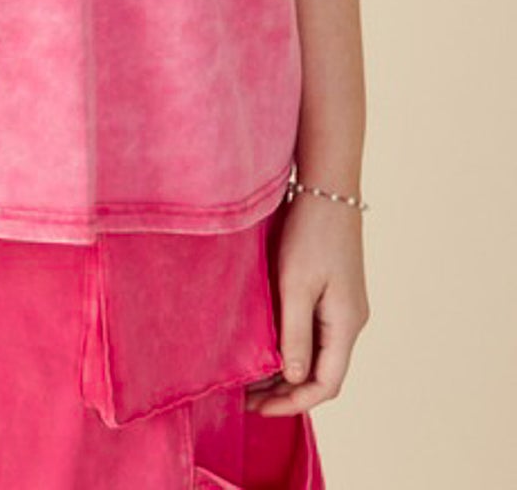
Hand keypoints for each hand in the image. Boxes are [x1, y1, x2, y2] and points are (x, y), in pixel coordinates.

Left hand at [243, 190, 369, 417]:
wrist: (327, 187)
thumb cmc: (310, 232)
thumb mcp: (296, 285)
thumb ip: (294, 334)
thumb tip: (292, 378)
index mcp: (346, 324)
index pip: (326, 384)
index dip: (294, 402)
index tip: (259, 409)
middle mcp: (350, 321)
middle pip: (321, 372)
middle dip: (286, 390)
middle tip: (246, 398)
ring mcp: (343, 307)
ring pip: (317, 353)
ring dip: (286, 369)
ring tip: (249, 377)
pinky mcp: (333, 292)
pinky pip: (314, 332)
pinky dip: (290, 345)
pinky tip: (264, 345)